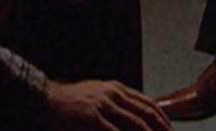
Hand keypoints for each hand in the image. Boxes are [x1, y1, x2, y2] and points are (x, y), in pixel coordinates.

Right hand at [45, 79, 171, 130]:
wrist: (45, 100)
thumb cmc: (70, 101)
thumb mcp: (97, 96)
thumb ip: (116, 104)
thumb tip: (135, 116)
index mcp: (116, 88)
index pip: (148, 102)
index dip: (162, 118)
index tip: (170, 130)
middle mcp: (113, 93)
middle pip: (146, 113)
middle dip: (161, 129)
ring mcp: (103, 104)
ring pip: (135, 123)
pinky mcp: (92, 117)